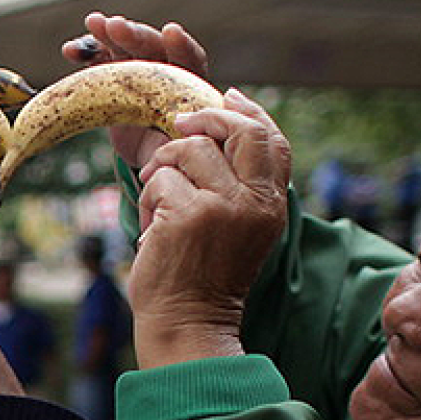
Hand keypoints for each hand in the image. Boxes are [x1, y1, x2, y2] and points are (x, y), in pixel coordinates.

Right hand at [61, 12, 209, 168]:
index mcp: (189, 84)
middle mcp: (166, 68)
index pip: (190, 59)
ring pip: (125, 45)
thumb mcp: (173, 150)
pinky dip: (85, 52)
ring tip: (93, 22)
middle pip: (152, 46)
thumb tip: (170, 150)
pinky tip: (69, 50)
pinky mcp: (114, 72)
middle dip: (135, 35)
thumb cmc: (168, 150)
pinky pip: (99, 58)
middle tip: (117, 26)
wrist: (150, 150)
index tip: (170, 32)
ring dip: (108, 33)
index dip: (181, 45)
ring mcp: (138, 67)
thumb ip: (173, 144)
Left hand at [129, 89, 290, 368]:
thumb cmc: (206, 274)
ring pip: (188, 150)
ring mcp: (222, 207)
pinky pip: (159, 178)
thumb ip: (241, 183)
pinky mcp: (186, 214)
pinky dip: (147, 197)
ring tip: (160, 201)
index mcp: (271, 205)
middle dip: (205, 118)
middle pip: (238, 130)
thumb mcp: (241, 227)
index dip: (250, 112)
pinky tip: (152, 227)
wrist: (188, 322)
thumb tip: (225, 123)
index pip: (272, 140)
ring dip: (163, 169)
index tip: (228, 97)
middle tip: (179, 124)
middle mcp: (254, 203)